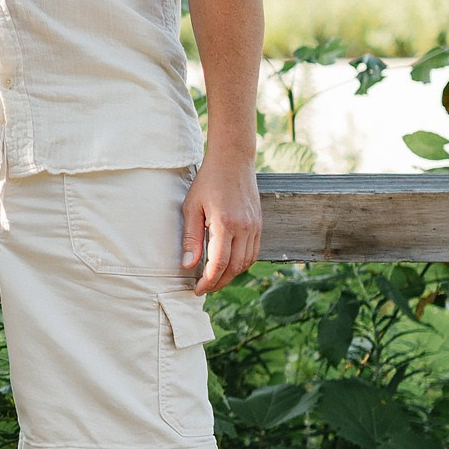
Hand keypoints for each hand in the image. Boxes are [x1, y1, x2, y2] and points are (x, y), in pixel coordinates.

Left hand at [181, 155, 260, 294]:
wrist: (233, 160)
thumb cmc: (208, 181)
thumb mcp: (192, 207)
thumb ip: (191, 238)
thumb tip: (188, 265)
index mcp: (225, 224)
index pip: (218, 264)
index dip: (208, 282)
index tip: (197, 289)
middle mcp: (244, 228)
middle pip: (234, 268)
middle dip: (219, 283)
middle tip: (204, 288)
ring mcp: (255, 226)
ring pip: (246, 263)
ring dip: (231, 275)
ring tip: (214, 278)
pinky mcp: (259, 224)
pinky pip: (253, 252)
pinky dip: (241, 263)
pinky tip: (228, 264)